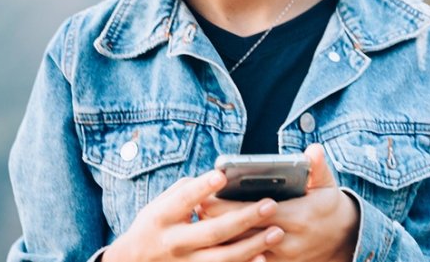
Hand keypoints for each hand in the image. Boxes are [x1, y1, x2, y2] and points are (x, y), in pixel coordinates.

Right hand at [102, 170, 284, 261]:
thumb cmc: (153, 226)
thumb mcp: (159, 205)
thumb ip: (186, 191)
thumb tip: (218, 179)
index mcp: (162, 217)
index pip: (184, 199)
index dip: (203, 187)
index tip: (223, 175)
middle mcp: (174, 242)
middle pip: (213, 231)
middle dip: (244, 218)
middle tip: (270, 205)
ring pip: (224, 257)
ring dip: (253, 245)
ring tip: (276, 232)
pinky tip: (263, 258)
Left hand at [199, 144, 359, 261]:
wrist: (342, 239)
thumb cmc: (327, 206)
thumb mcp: (326, 185)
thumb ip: (318, 168)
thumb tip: (313, 151)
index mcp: (297, 217)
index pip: (256, 212)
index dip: (230, 206)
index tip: (207, 197)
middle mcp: (286, 240)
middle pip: (243, 232)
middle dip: (218, 221)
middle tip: (195, 206)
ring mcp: (280, 256)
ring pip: (242, 250)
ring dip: (221, 237)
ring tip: (199, 222)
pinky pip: (249, 260)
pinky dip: (231, 250)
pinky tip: (215, 239)